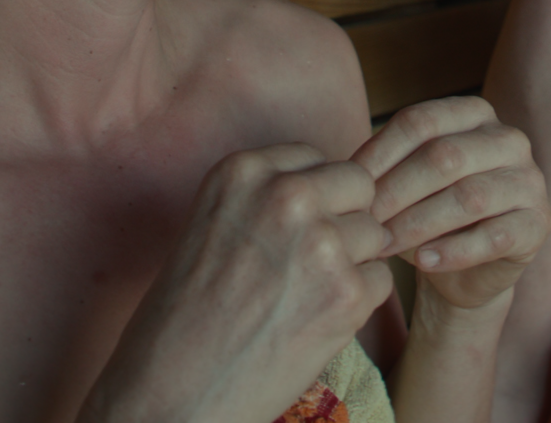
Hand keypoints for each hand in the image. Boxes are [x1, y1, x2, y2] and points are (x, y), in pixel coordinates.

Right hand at [82, 144, 391, 422]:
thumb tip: (332, 189)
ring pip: (374, 233)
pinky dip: (358, 304)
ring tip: (304, 298)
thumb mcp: (212, 226)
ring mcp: (319, 242)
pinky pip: (380, 279)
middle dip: (345, 220)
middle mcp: (284, 195)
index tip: (292, 231)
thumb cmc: (183, 318)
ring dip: (353, 263)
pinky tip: (313, 323)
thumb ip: (266, 199)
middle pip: (358, 185)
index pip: (315, 157)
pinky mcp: (345, 293)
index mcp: (243, 171)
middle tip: (310, 265)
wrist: (170, 394)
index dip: (314, 196)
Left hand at [352, 97, 550, 312]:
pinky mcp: (538, 224)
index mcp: (474, 114)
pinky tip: (423, 263)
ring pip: (470, 197)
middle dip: (396, 192)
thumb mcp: (404, 183)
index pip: (420, 121)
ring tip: (385, 246)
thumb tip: (345, 175)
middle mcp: (509, 139)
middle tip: (364, 223)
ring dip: (418, 224)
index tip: (350, 188)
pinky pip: (495, 236)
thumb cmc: (427, 215)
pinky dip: (454, 251)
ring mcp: (530, 180)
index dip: (379, 154)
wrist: (466, 269)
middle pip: (444, 156)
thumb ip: (383, 170)